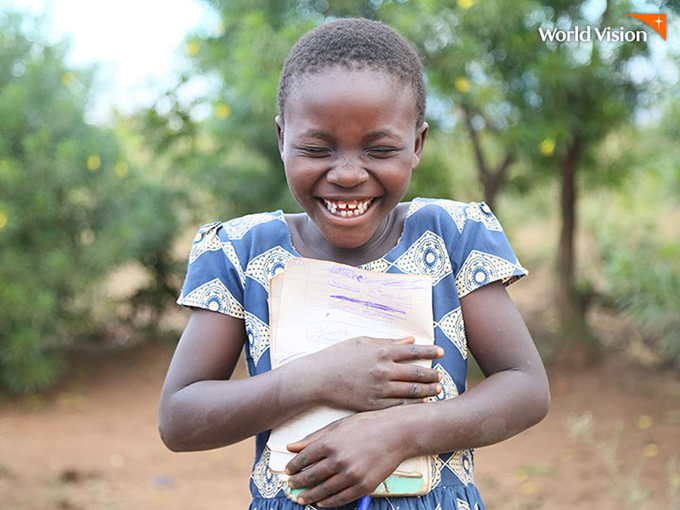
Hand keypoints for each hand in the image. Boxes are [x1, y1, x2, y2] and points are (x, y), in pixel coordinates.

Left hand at [285, 411, 404, 506]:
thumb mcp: (338, 425)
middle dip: (298, 482)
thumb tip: (290, 446)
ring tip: (301, 498)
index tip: (288, 470)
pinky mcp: (364, 486)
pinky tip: (321, 502)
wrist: (396, 433)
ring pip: (324, 490)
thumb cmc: (367, 425)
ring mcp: (352, 475)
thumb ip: (313, 438)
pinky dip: (328, 502)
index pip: (304, 458)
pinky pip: (341, 498)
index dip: (294, 466)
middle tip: (291, 485)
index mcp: (330, 443)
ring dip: (310, 496)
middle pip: (311, 476)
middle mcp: (339, 460)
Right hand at [302, 336, 443, 411]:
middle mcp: (383, 371)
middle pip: (416, 373)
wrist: (318, 378)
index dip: (430, 351)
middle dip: (431, 374)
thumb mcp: (362, 342)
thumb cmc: (338, 356)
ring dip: (427, 390)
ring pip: (411, 391)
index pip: (413, 351)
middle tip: (441, 375)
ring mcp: (379, 389)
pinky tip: (421, 402)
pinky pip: (398, 405)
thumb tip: (410, 340)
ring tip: (437, 388)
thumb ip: (388, 342)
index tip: (441, 352)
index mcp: (381, 352)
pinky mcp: (373, 404)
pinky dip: (412, 404)